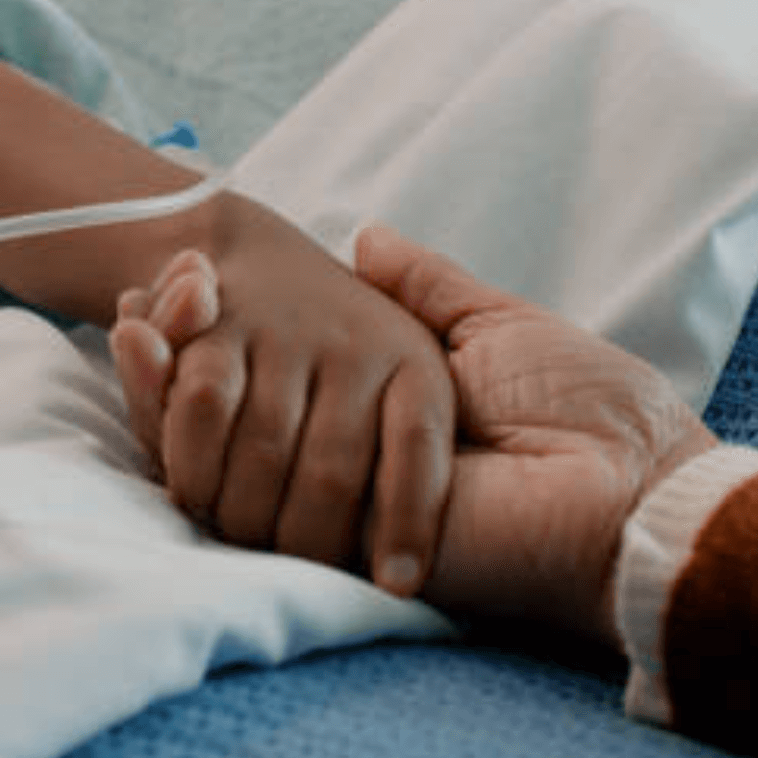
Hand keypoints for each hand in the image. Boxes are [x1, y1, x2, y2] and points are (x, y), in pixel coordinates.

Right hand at [114, 225, 717, 649]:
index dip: (209, 332)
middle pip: (218, 406)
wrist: (627, 483)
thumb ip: (426, 287)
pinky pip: (213, 464)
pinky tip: (136, 334)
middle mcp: (342, 455)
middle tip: (140, 289)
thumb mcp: (496, 324)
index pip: (265, 376)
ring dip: (157, 374)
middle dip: (170, 349)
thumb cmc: (582, 401)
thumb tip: (366, 234)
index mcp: (377, 410)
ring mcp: (324, 495)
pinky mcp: (321, 523)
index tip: (179, 279)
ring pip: (200, 434)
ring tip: (130, 307)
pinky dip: (162, 402)